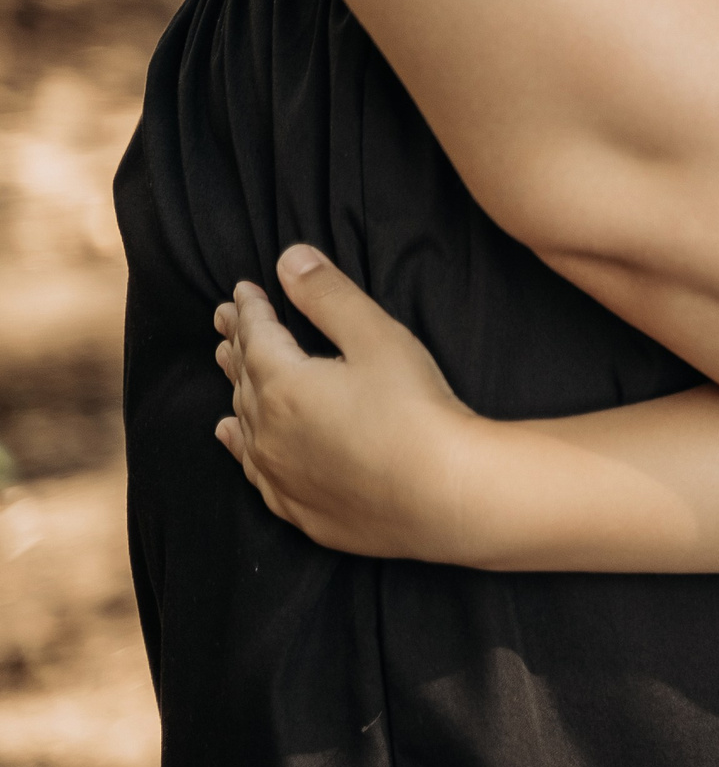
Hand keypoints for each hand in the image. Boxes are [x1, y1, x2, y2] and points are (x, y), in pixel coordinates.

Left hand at [213, 245, 486, 561]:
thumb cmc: (416, 411)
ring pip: (243, 421)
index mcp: (282, 384)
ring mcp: (280, 474)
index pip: (256, 335)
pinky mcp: (300, 508)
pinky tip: (233, 438)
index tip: (244, 291)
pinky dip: (240, 446)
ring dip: (236, 389)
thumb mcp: (378, 338)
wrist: (444, 496)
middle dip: (237, 343)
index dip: (251, 309)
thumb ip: (330, 296)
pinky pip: (254, 470)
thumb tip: (289, 259)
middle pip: (243, 376)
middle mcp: (267, 431)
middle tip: (226, 321)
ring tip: (228, 368)